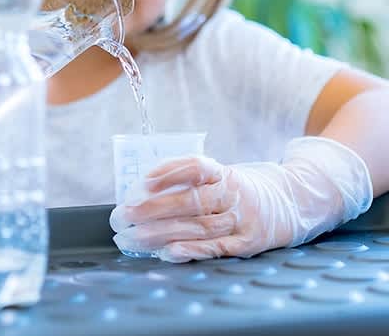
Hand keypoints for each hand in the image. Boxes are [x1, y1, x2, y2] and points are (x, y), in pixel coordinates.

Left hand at [110, 137, 372, 261]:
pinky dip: (191, 251)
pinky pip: (216, 248)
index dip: (168, 172)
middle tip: (122, 215)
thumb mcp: (223, 176)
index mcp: (225, 173)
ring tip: (132, 238)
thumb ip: (191, 181)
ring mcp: (243, 219)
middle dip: (151, 209)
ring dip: (161, 233)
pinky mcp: (248, 243)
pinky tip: (167, 252)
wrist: (297, 202)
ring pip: (198, 226)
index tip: (141, 181)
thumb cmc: (243, 190)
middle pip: (190, 201)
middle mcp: (235, 194)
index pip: (196, 167)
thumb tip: (142, 190)